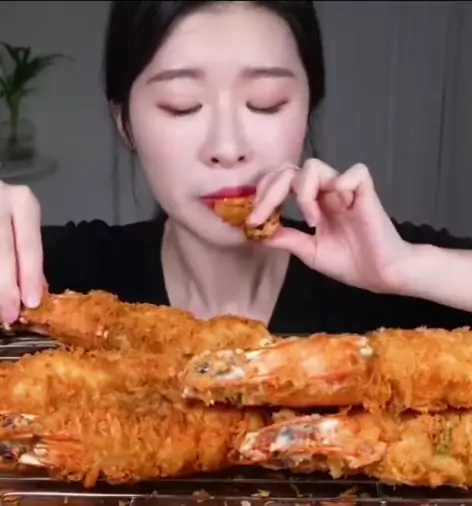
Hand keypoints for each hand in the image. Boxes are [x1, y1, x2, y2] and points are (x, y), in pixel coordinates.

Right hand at [0, 181, 44, 323]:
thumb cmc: (5, 213)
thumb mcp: (20, 224)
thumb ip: (26, 254)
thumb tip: (36, 291)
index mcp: (22, 204)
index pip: (29, 245)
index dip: (29, 276)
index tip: (31, 302)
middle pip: (2, 250)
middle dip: (5, 287)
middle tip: (8, 315)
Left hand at [247, 159, 412, 293]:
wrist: (381, 275)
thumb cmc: (350, 262)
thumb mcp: (310, 251)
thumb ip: (287, 239)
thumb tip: (257, 233)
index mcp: (312, 203)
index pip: (281, 182)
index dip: (263, 195)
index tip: (252, 221)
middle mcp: (325, 192)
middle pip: (290, 170)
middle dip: (270, 191)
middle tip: (262, 216)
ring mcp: (345, 190)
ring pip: (315, 166)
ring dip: (303, 192)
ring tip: (311, 220)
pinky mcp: (367, 193)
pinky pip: (355, 173)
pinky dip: (342, 184)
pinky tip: (340, 207)